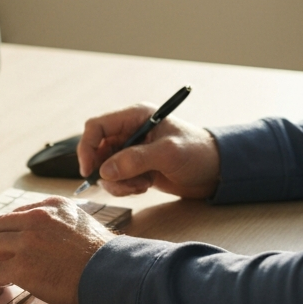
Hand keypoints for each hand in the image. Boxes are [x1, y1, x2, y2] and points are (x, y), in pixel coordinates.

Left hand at [0, 196, 112, 303]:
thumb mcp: (82, 225)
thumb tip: (46, 241)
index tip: (6, 247)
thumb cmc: (104, 257)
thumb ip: (59, 226)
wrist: (112, 274)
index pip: (15, 214)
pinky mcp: (22, 266)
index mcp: (52, 207)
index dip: (7, 233)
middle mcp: (36, 218)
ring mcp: (27, 241)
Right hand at [77, 105, 220, 197]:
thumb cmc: (197, 153)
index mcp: (135, 116)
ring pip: (106, 168)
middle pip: (98, 150)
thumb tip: (104, 171)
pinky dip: (127, 186)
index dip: (87, 147)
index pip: (97, 126)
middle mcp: (130, 131)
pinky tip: (146, 185)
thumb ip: (135, 160)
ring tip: (142, 185)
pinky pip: (117, 179)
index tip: (89, 171)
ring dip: (119, 182)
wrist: (215, 171)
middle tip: (124, 185)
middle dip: (107, 171)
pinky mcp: (135, 167)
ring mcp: (132, 149)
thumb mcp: (168, 154)